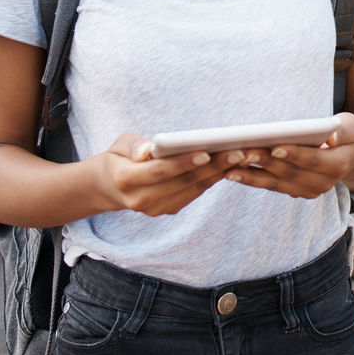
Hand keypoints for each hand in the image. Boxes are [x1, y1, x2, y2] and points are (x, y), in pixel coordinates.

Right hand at [98, 133, 242, 216]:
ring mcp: (156, 208)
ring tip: (242, 156)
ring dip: (220, 172)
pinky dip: (213, 178)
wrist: (110, 186)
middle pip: (183, 181)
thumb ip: (133, 146)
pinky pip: (195, 192)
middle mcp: (142, 199)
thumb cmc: (119, 157)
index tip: (206, 152)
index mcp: (127, 180)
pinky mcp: (169, 209)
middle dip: (213, 166)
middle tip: (239, 152)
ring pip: (193, 188)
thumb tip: (147, 150)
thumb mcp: (119, 145)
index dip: (184, 163)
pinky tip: (231, 164)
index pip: (160, 171)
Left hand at [222, 112, 353, 199]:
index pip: (313, 160)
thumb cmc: (345, 133)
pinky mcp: (294, 192)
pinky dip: (252, 179)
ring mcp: (307, 191)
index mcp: (338, 166)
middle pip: (290, 173)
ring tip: (229, 167)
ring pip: (276, 184)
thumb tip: (330, 138)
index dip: (294, 154)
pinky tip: (232, 172)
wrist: (349, 154)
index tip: (274, 146)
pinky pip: (270, 186)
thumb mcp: (351, 126)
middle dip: (266, 163)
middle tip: (243, 152)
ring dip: (252, 176)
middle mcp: (322, 184)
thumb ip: (343, 130)